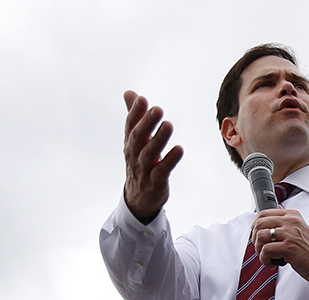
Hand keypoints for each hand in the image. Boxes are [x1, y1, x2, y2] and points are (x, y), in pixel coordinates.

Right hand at [122, 91, 183, 222]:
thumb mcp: (135, 140)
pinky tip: (179, 149)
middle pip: (138, 138)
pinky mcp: (156, 182)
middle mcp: (134, 155)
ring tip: (168, 125)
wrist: (138, 198)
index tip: (142, 99)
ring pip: (149, 153)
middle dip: (147, 123)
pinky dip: (170, 160)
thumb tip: (130, 93)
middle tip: (157, 109)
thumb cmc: (139, 163)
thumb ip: (135, 116)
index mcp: (130, 143)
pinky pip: (162, 170)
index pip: (130, 126)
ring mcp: (144, 169)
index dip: (135, 113)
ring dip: (159, 139)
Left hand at [251, 209, 308, 282]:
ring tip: (266, 257)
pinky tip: (271, 263)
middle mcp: (291, 222)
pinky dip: (264, 259)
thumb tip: (273, 212)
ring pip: (260, 236)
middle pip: (259, 224)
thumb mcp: (300, 228)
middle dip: (255, 239)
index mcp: (292, 215)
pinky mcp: (289, 248)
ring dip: (259, 250)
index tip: (257, 236)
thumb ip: (286, 221)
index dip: (255, 226)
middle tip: (260, 248)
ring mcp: (290, 234)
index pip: (264, 213)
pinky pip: (266, 250)